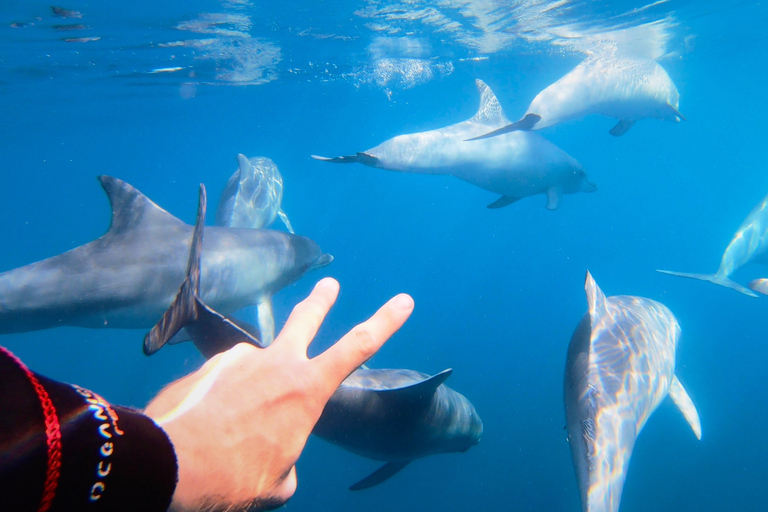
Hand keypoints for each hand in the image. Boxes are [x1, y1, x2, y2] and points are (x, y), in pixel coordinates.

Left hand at [144, 278, 413, 511]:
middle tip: (328, 283)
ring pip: (256, 365)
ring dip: (253, 385)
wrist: (171, 464)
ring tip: (234, 422)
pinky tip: (209, 420)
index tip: (404, 300)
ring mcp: (239, 360)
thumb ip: (287, 462)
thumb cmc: (234, 476)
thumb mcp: (278, 481)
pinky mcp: (207, 366)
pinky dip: (223, 398)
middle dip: (321, 300)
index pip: (358, 347)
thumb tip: (279, 462)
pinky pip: (224, 381)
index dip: (385, 322)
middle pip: (306, 318)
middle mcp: (276, 363)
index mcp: (306, 390)